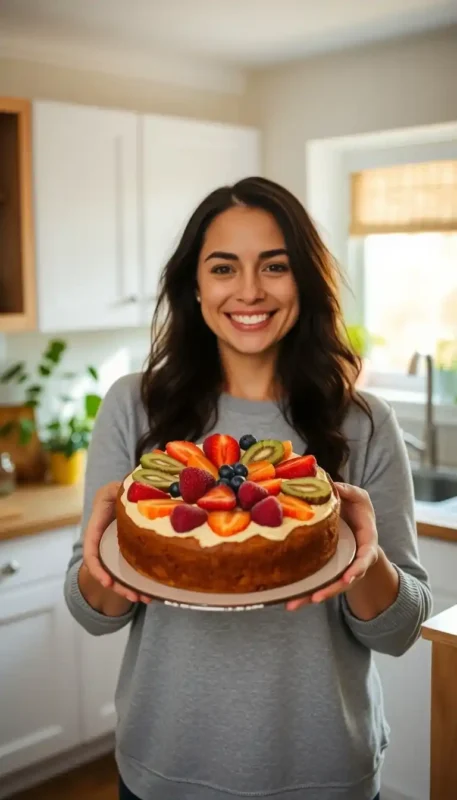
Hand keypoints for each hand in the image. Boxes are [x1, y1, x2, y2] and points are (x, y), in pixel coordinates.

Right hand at [82, 481, 151, 604]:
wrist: (134, 487)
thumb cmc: (125, 484)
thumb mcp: (121, 485)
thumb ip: (124, 490)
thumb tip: (138, 496)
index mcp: (98, 521)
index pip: (90, 548)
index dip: (96, 567)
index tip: (106, 582)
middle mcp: (104, 535)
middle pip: (105, 566)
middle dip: (118, 585)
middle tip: (135, 597)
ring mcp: (115, 543)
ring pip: (118, 571)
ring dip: (130, 588)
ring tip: (146, 599)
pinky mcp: (129, 548)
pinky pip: (131, 567)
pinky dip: (139, 580)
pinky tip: (152, 590)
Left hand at [286, 482, 378, 610]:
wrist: (354, 526)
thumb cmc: (358, 512)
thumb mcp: (359, 498)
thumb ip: (349, 492)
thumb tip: (330, 482)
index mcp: (365, 545)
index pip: (364, 559)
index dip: (358, 569)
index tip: (350, 577)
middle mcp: (352, 563)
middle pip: (342, 581)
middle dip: (329, 590)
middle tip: (316, 598)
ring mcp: (337, 569)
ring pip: (324, 587)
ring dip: (308, 597)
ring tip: (292, 605)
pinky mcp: (323, 571)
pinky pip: (312, 584)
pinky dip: (301, 593)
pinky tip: (286, 601)